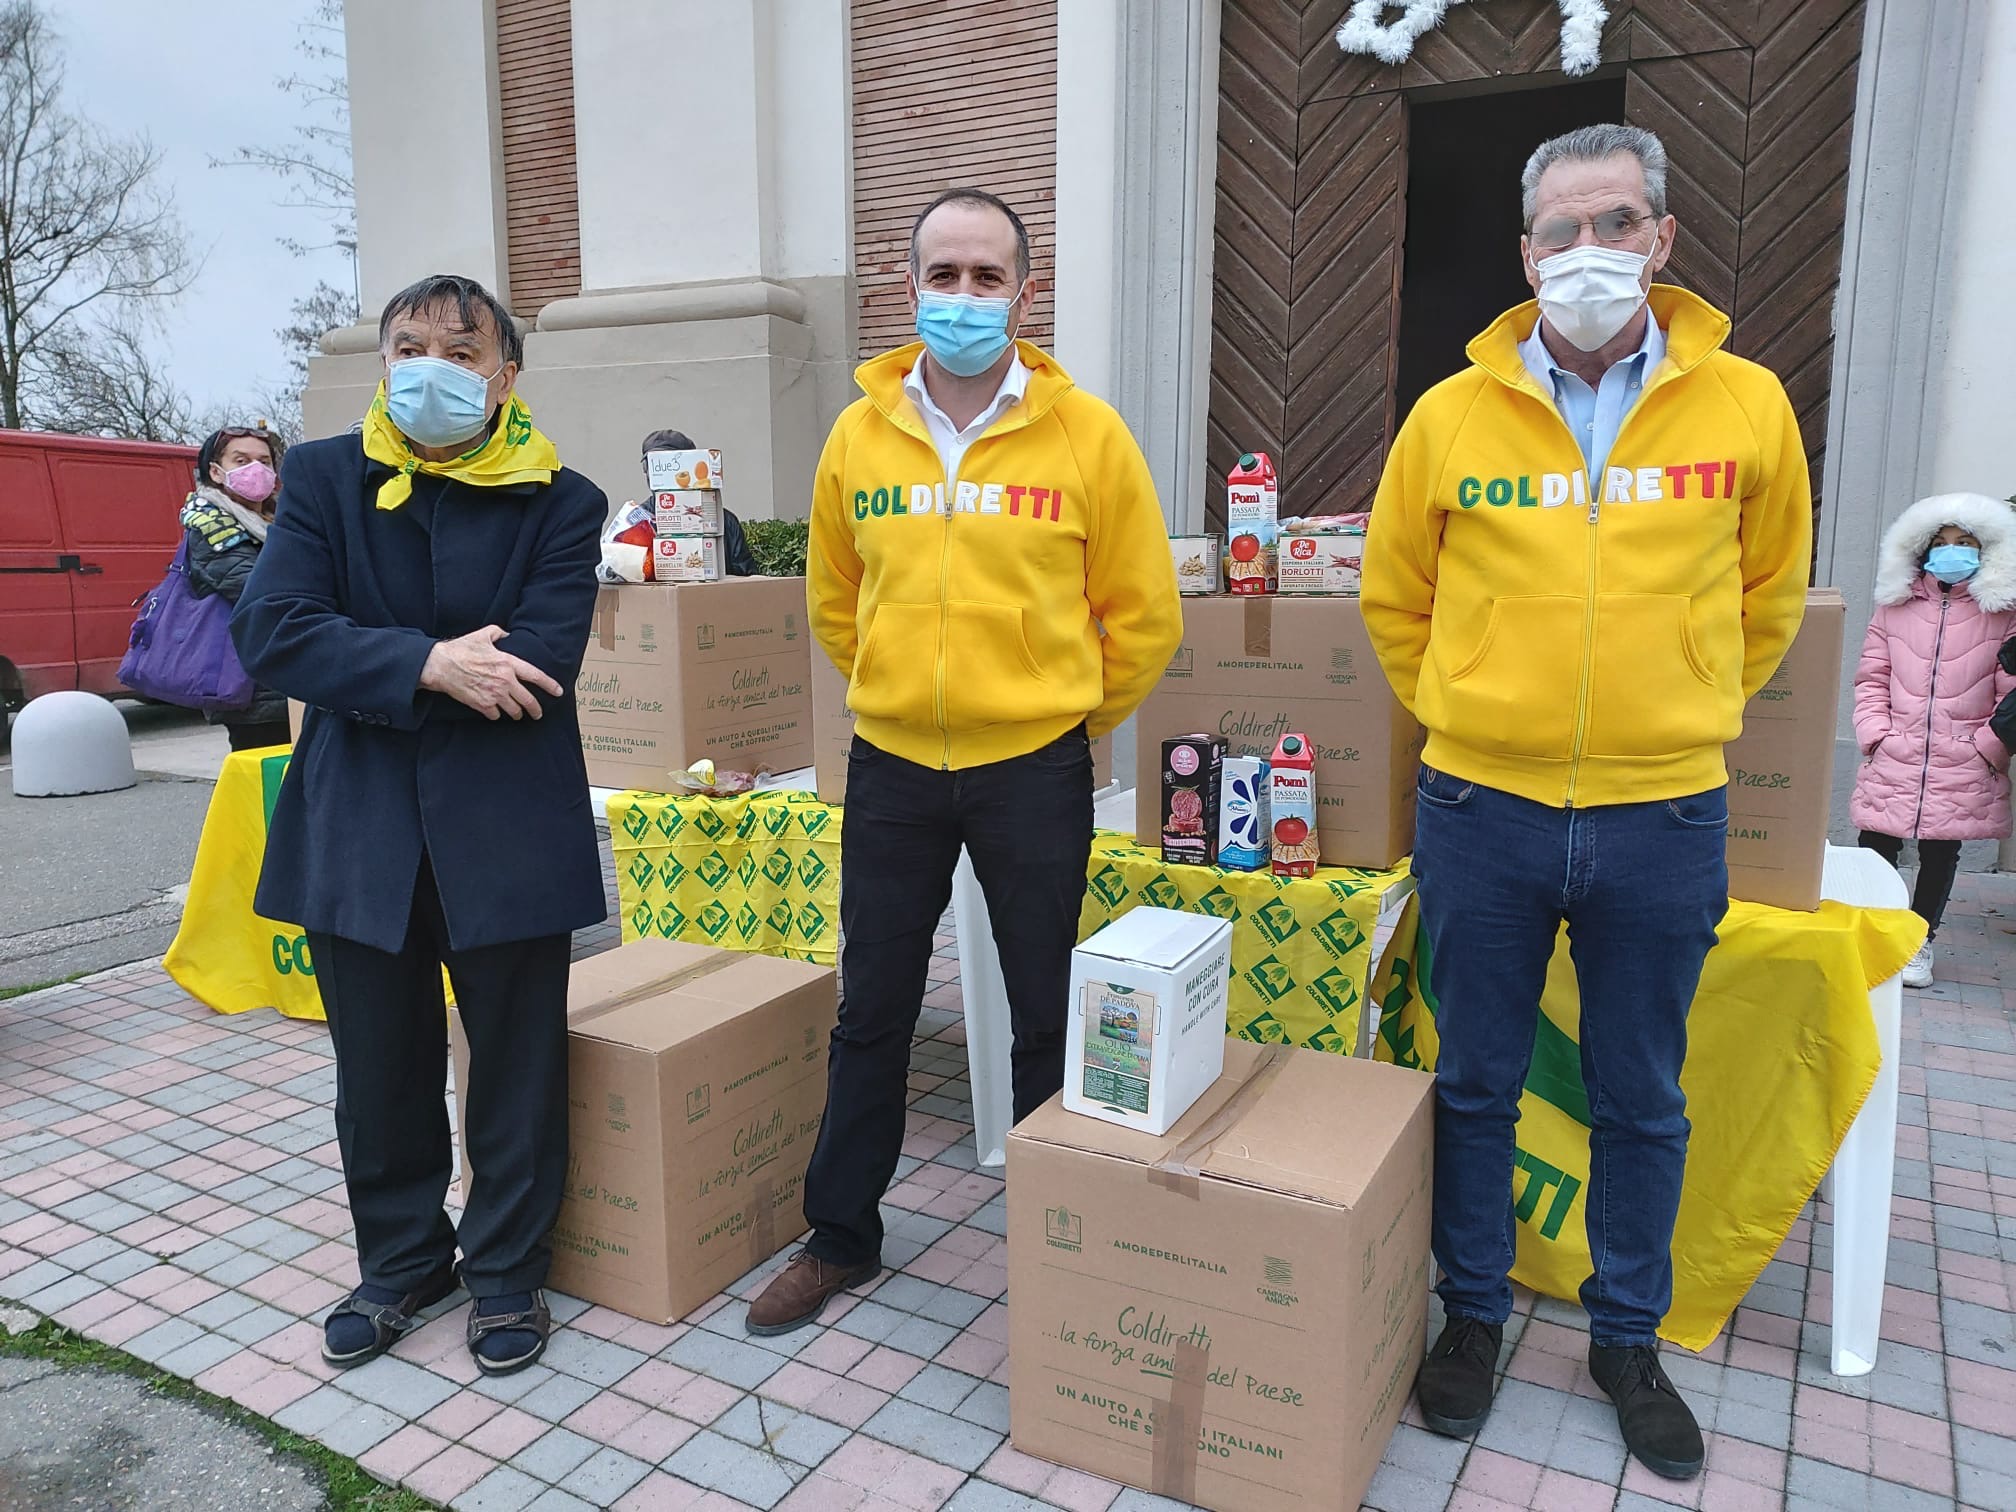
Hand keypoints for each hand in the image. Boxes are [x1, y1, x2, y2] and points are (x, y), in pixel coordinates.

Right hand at [419, 625, 562, 719]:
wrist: (440, 665)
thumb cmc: (461, 649)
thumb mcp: (484, 635)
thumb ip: (500, 633)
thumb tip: (508, 636)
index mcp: (508, 663)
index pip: (535, 676)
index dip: (550, 685)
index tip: (558, 692)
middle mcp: (504, 680)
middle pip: (528, 700)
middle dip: (536, 709)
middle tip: (538, 714)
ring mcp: (493, 694)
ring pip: (513, 711)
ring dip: (516, 714)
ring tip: (517, 714)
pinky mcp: (481, 704)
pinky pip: (496, 715)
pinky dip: (496, 715)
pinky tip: (495, 712)